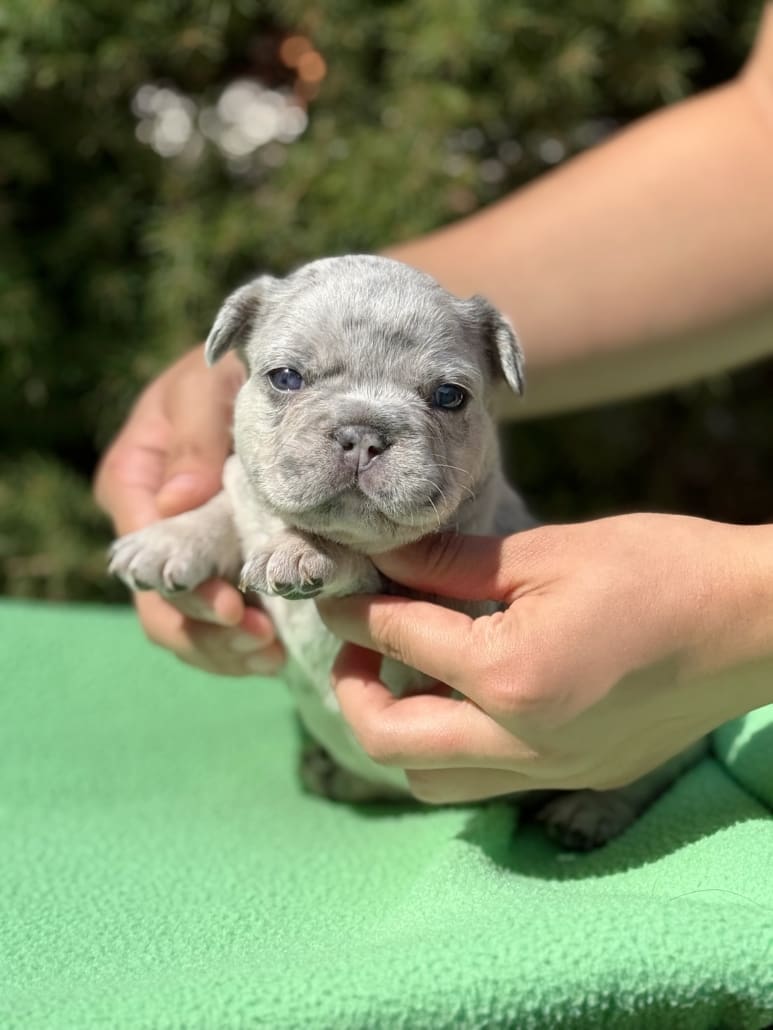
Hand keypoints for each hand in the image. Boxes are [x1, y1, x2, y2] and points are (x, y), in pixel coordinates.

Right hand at [94, 346, 284, 675]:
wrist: (267, 376)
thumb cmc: (229, 371)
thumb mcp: (209, 385)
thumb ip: (196, 432)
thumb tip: (177, 503)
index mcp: (135, 481)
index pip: (144, 553)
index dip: (184, 589)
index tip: (233, 606)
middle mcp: (151, 524)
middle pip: (159, 601)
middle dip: (205, 628)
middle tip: (260, 639)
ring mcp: (184, 550)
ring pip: (184, 621)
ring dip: (223, 647)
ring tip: (270, 654)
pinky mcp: (218, 564)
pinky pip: (216, 618)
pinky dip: (239, 642)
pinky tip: (275, 650)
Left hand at [318, 515, 772, 801]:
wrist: (753, 623)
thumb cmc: (661, 569)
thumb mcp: (549, 551)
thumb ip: (455, 563)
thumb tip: (384, 559)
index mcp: (512, 676)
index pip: (399, 641)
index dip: (353, 608)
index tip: (334, 587)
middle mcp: (524, 743)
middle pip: (390, 743)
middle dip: (354, 689)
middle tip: (358, 644)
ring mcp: (554, 772)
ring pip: (432, 779)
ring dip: (401, 728)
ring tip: (414, 671)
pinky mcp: (579, 779)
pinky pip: (486, 780)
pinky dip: (456, 743)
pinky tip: (471, 693)